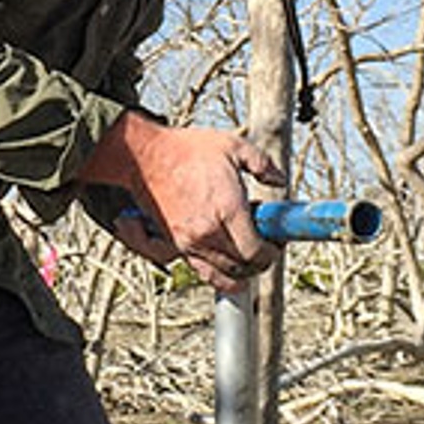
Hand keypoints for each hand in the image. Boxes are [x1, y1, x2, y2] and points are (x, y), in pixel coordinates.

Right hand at [80, 113, 284, 292]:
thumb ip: (263, 165)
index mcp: (228, 209)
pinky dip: (219, 275)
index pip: (256, 252)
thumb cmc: (186, 149)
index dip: (272, 252)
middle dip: (260, 263)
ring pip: (223, 277)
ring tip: (247, 257)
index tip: (276, 241)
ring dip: (241, 272)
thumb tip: (280, 181)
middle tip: (266, 247)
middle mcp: (209, 233)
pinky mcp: (176, 245)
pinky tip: (227, 263)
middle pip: (243, 268)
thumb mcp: (233, 146)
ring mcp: (190, 243)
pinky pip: (203, 272)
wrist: (144, 157)